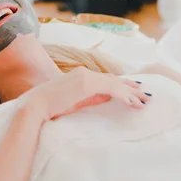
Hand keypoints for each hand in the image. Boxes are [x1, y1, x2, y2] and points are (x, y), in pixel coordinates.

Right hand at [20, 67, 150, 121]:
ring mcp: (86, 77)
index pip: (106, 79)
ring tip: (144, 101)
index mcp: (80, 76)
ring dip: (131, 93)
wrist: (35, 106)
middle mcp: (84, 73)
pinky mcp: (87, 84)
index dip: (121, 85)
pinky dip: (124, 96)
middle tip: (145, 94)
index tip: (133, 91)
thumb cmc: (49, 107)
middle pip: (113, 80)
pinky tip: (133, 103)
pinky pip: (111, 89)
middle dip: (131, 88)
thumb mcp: (73, 101)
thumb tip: (105, 98)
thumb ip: (89, 98)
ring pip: (115, 84)